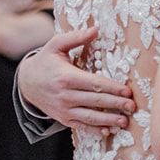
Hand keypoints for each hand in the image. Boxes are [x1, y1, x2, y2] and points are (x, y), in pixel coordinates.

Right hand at [17, 26, 133, 132]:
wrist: (26, 83)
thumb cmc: (45, 61)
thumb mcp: (56, 45)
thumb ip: (76, 37)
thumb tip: (95, 29)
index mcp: (66, 77)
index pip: (94, 83)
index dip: (112, 88)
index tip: (127, 90)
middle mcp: (65, 95)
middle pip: (95, 101)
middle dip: (115, 104)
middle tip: (132, 106)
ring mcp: (64, 109)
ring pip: (89, 117)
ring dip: (108, 120)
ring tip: (124, 121)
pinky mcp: (63, 119)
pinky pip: (81, 126)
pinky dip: (94, 130)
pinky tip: (107, 131)